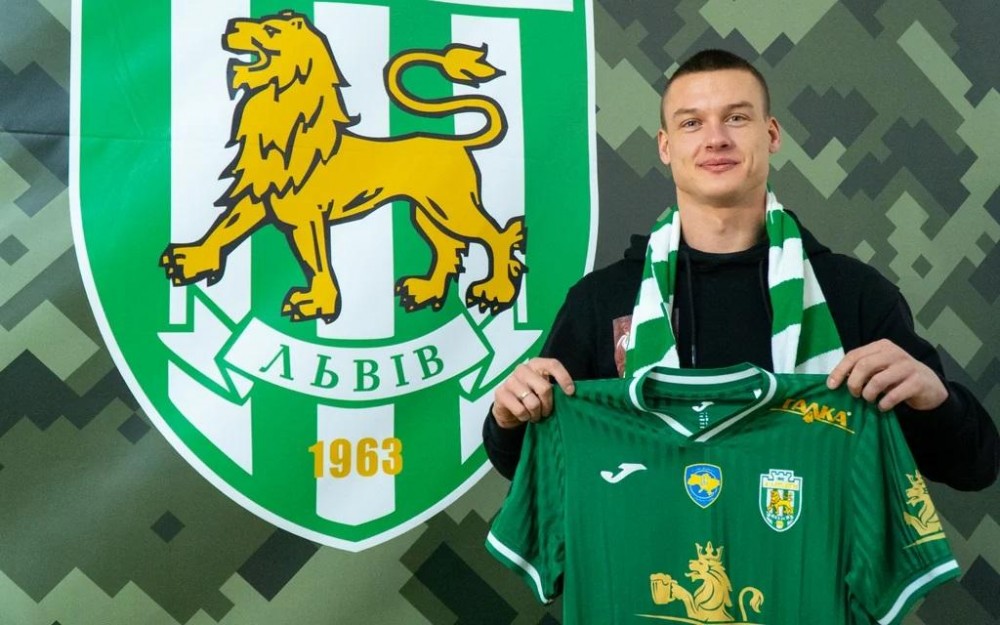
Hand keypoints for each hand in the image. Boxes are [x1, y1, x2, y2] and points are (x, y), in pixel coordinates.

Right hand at [491, 358, 574, 428]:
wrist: (507, 408)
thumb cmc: (531, 397)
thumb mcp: (543, 389)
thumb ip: (554, 388)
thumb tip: (571, 394)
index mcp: (536, 364)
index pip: (553, 365)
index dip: (564, 378)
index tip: (570, 393)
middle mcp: (522, 369)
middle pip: (545, 388)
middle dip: (548, 405)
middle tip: (546, 412)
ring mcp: (510, 380)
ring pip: (533, 402)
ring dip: (536, 414)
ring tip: (535, 415)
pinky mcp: (501, 393)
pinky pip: (520, 410)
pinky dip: (525, 417)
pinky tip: (524, 415)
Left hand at [826, 339, 947, 411]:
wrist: (929, 386)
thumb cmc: (896, 378)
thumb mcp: (879, 369)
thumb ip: (861, 370)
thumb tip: (834, 381)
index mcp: (881, 347)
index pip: (854, 355)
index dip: (840, 371)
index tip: (831, 386)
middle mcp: (894, 353)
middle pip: (864, 366)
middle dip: (854, 383)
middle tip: (855, 394)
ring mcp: (907, 367)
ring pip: (878, 381)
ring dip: (869, 394)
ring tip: (870, 400)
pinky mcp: (917, 382)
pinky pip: (894, 395)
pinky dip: (884, 404)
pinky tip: (883, 407)